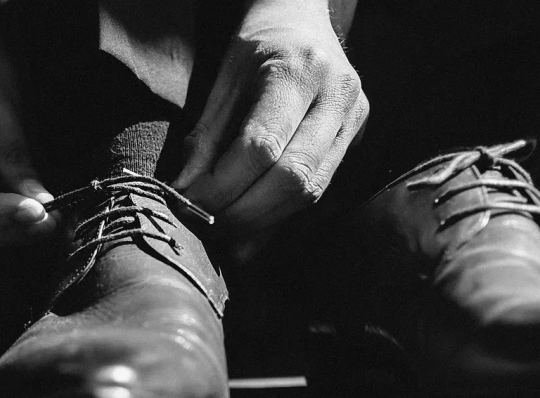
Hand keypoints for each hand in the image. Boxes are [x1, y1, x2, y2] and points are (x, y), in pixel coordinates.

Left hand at [174, 0, 367, 240]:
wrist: (304, 20)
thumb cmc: (257, 46)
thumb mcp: (224, 80)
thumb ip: (206, 137)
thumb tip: (185, 192)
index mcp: (299, 70)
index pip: (262, 145)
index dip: (223, 185)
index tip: (190, 204)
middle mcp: (337, 95)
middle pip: (293, 177)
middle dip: (244, 213)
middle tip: (207, 227)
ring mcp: (353, 119)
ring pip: (310, 191)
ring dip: (263, 223)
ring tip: (225, 234)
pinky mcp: (354, 140)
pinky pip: (317, 191)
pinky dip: (279, 217)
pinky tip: (251, 232)